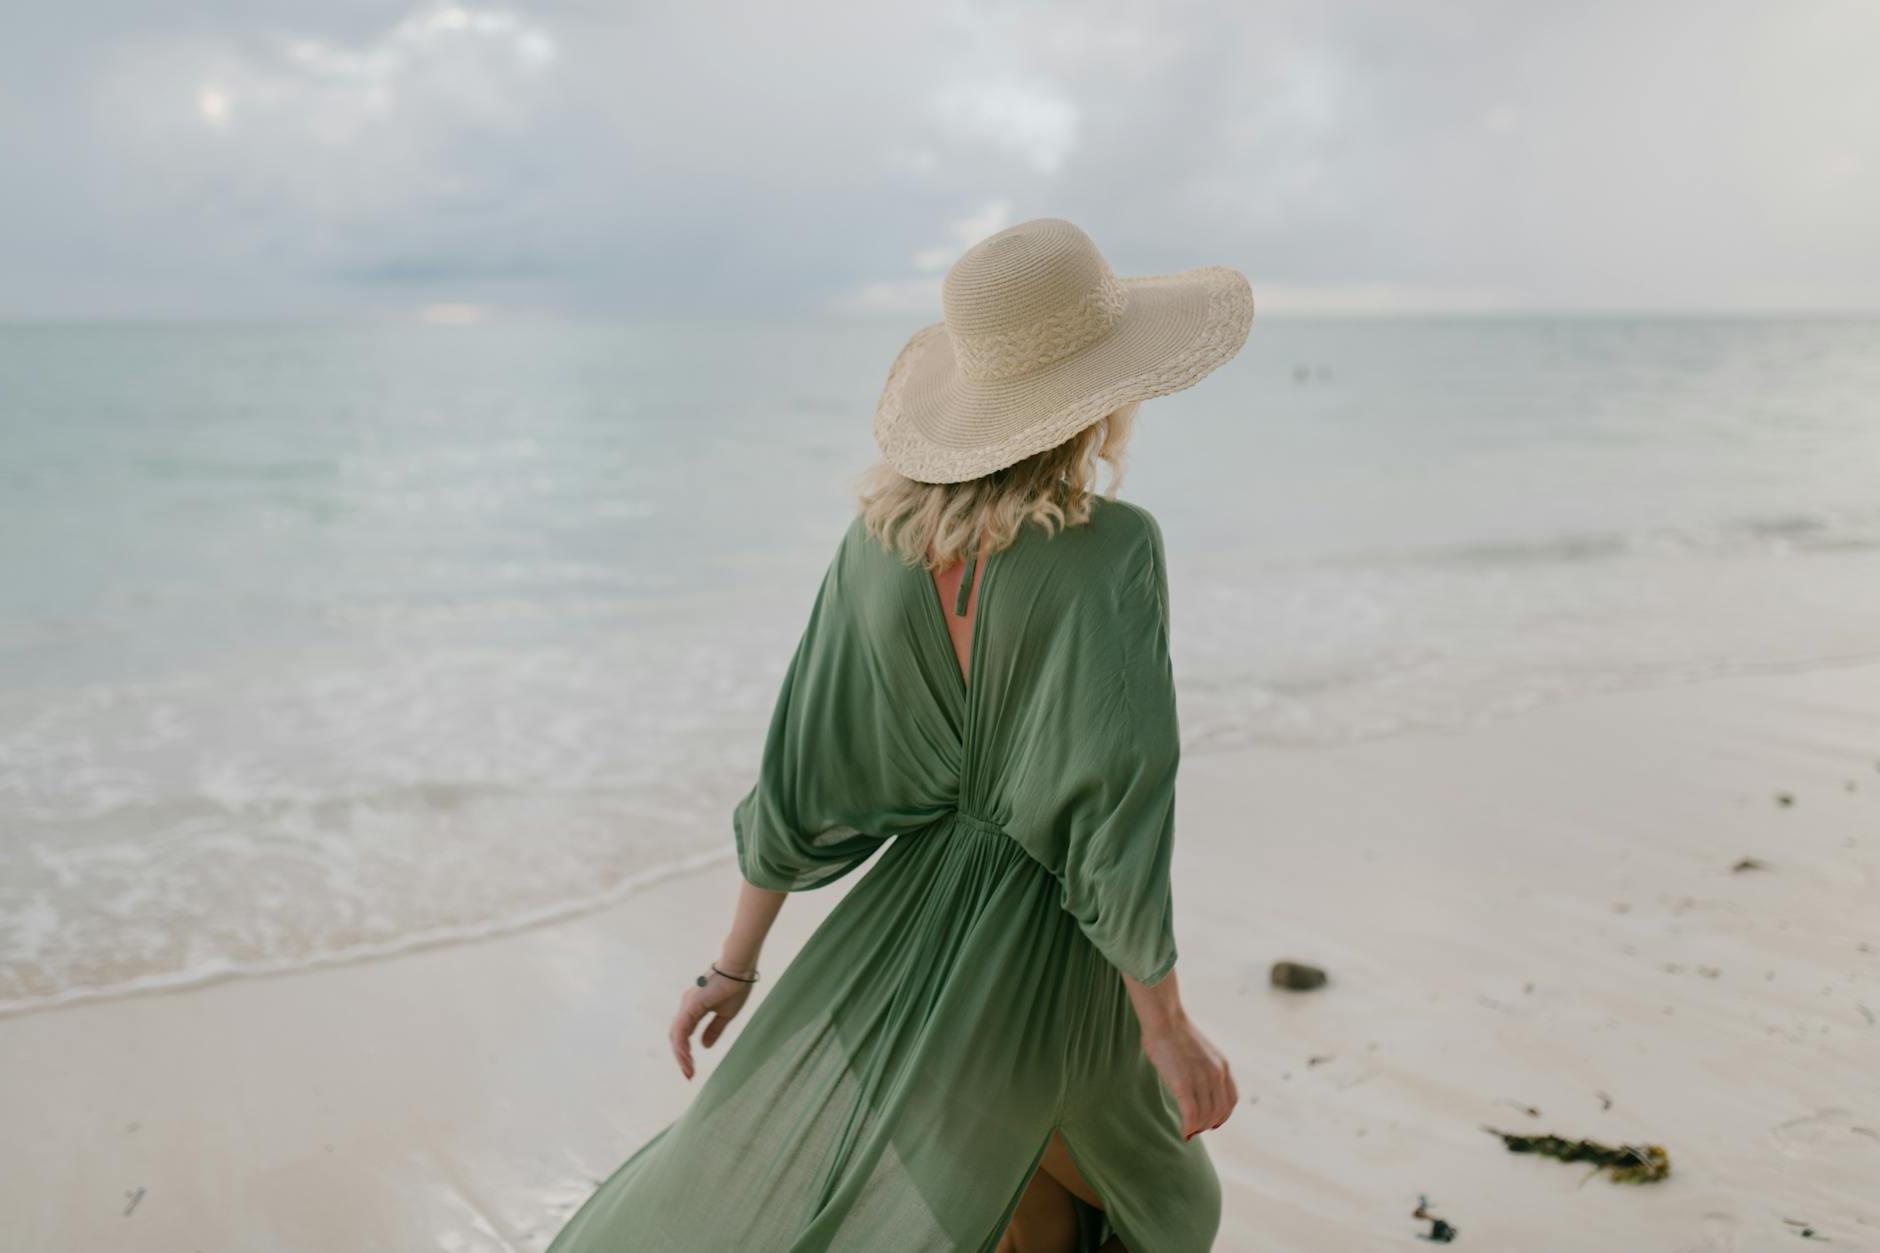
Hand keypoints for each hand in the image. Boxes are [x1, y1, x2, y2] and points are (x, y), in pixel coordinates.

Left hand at [668, 970, 753, 1079]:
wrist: (739, 970)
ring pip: (676, 1036)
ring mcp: (686, 1006)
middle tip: (688, 1075)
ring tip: (688, 1071)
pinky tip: (686, 1058)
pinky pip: (681, 1030)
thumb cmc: (735, 987)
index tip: (692, 1069)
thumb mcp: (725, 1014)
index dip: (686, 1052)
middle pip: (677, 1037)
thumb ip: (713, 1030)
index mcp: (694, 1008)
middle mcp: (687, 1007)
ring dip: (680, 1055)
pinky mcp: (690, 1006)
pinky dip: (681, 1046)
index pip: (685, 1034)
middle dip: (681, 1057)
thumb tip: (704, 1046)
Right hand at [1140, 1014, 1237, 1138]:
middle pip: (1219, 1112)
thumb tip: (1195, 1084)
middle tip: (1194, 1128)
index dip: (1222, 1115)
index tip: (1211, 1122)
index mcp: (1222, 1066)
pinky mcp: (1184, 1084)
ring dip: (1197, 1128)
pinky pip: (1190, 1116)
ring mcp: (1201, 1080)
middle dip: (1207, 1124)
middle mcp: (1217, 1075)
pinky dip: (1187, 1127)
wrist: (1164, 1020)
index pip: (1230, 1101)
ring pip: (1205, 1117)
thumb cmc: (1174, 1033)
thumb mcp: (1200, 1052)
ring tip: (1187, 1130)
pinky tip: (1182, 1131)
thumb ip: (1204, 1068)